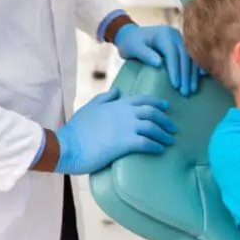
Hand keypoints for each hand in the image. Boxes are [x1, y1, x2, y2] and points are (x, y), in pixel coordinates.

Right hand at [54, 88, 177, 174]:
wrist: (67, 146)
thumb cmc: (76, 129)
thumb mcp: (90, 107)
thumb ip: (105, 98)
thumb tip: (117, 89)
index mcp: (118, 104)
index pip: (143, 99)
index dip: (157, 103)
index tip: (166, 107)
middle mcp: (125, 113)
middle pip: (153, 113)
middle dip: (165, 120)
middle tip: (172, 127)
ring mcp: (126, 127)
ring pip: (153, 128)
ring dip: (164, 135)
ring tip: (169, 141)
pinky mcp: (126, 143)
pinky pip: (147, 143)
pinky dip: (156, 146)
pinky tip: (160, 150)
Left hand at [114, 24, 204, 96]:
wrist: (131, 34)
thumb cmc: (130, 43)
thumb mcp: (133, 48)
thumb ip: (145, 54)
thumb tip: (159, 63)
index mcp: (163, 34)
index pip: (172, 53)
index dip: (175, 69)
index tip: (176, 85)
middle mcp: (175, 35)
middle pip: (185, 56)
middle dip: (186, 75)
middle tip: (185, 92)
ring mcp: (180, 39)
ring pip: (191, 57)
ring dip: (193, 74)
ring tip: (192, 89)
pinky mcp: (182, 45)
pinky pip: (192, 56)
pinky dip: (197, 67)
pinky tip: (202, 76)